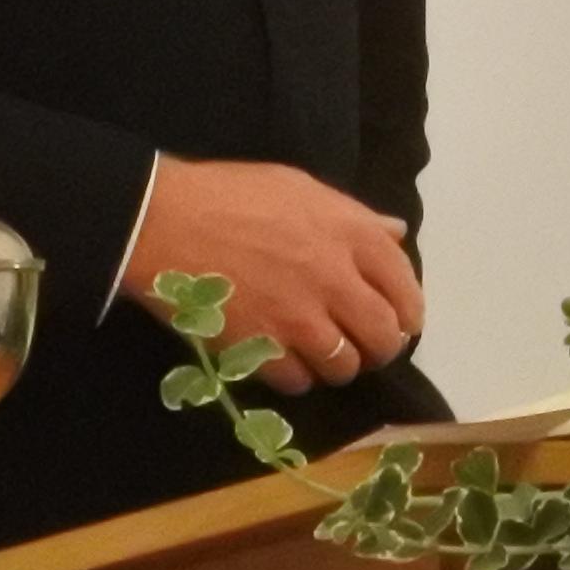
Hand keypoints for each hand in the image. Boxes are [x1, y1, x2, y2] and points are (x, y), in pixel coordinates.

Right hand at [127, 157, 422, 396]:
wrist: (161, 221)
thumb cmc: (227, 195)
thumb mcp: (298, 188)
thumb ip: (353, 216)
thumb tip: (395, 234)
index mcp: (349, 233)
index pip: (404, 286)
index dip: (408, 312)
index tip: (401, 323)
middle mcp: (335, 279)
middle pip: (383, 337)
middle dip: (379, 348)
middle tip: (362, 347)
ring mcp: (300, 320)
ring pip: (344, 367)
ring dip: (337, 365)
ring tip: (319, 355)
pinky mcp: (263, 350)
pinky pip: (299, 382)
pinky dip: (296, 377)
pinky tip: (283, 360)